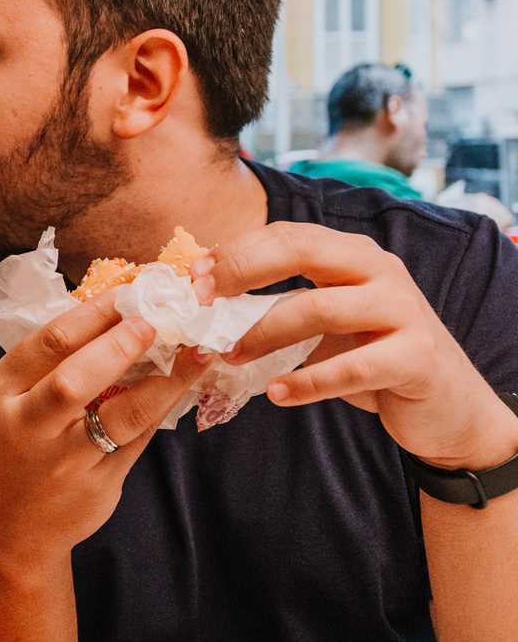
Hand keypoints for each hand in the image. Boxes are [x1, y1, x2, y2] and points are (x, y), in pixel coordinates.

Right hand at [0, 295, 207, 569]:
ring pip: (119, 414)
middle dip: (120, 343)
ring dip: (163, 379)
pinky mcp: (96, 484)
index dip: (93, 312)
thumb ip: (56, 362)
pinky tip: (185, 385)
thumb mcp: (16, 400)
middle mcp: (27, 425)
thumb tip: (122, 311)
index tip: (131, 290)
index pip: (48, 342)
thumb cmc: (19, 448)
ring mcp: (62, 460)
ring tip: (196, 351)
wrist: (10, 529)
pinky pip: (138, 439)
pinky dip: (163, 408)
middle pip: (74, 378)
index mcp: (2, 390)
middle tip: (158, 317)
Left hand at [192, 222, 517, 471]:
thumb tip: (211, 305)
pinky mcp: (416, 357)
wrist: (448, 406)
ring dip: (265, 334)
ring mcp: (402, 311)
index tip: (194, 277)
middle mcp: (381, 271)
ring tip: (229, 356)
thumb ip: (286, 305)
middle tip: (202, 302)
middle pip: (303, 253)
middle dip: (243, 272)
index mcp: (355, 254)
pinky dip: (308, 382)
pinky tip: (278, 395)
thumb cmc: (375, 358)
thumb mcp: (331, 322)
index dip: (238, 252)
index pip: (288, 235)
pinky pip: (352, 367)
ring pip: (320, 308)